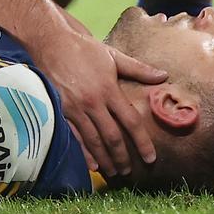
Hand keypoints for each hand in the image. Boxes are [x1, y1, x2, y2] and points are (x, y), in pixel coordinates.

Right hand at [32, 27, 166, 174]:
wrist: (51, 42)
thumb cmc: (83, 48)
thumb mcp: (113, 55)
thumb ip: (138, 69)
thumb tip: (162, 76)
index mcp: (109, 89)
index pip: (130, 121)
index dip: (142, 142)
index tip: (151, 157)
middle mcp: (93, 102)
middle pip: (112, 137)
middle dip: (123, 157)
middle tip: (130, 171)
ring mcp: (75, 108)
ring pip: (94, 141)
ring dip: (106, 159)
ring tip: (114, 171)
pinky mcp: (61, 110)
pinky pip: (75, 136)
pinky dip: (84, 152)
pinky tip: (93, 164)